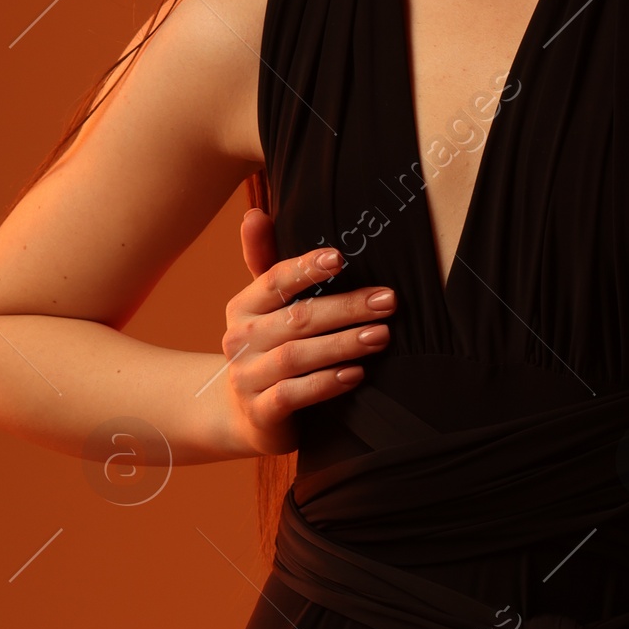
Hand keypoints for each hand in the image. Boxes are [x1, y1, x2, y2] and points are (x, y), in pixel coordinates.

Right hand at [218, 210, 396, 457]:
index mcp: (243, 306)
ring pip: (295, 356)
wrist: (244, 415)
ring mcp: (247, 377)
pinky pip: (292, 395)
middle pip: (295, 318)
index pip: (274, 280)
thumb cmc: (269, 349)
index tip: (342, 257)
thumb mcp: (266, 308)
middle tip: (388, 300)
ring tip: (381, 335)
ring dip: (342, 343)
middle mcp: (239, 339)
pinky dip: (326, 383)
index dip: (306, 268)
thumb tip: (255, 213)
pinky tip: (356, 374)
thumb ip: (267, 262)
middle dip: (345, 307)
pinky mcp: (260, 413)